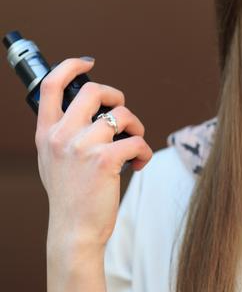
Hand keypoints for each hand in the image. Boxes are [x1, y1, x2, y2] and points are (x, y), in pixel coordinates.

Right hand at [35, 57, 151, 250]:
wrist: (74, 229)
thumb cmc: (70, 194)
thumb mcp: (52, 159)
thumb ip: (62, 133)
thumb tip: (87, 110)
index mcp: (46, 134)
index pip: (51, 86)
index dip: (71, 66)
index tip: (88, 62)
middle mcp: (61, 136)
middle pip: (93, 91)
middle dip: (116, 95)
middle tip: (123, 112)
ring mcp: (82, 147)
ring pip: (121, 114)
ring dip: (136, 127)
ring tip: (135, 144)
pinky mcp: (104, 161)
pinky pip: (136, 141)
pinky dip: (144, 151)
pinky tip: (139, 164)